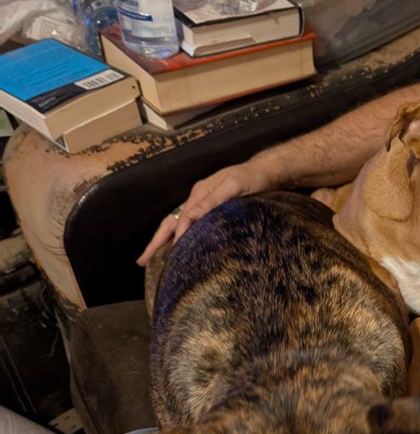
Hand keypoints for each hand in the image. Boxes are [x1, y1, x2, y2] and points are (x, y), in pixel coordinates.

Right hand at [137, 161, 270, 265]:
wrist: (264, 172)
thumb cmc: (252, 179)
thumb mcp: (234, 186)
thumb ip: (213, 199)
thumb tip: (191, 214)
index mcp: (200, 193)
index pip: (183, 219)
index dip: (177, 237)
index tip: (174, 255)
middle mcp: (197, 199)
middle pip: (171, 222)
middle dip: (156, 242)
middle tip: (141, 261)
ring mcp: (202, 204)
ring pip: (177, 225)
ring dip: (163, 241)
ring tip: (151, 259)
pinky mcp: (210, 209)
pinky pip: (189, 226)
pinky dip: (179, 238)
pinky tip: (178, 250)